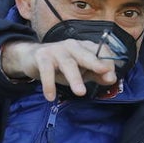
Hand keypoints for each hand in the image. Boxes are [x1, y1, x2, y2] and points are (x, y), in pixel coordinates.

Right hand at [1, 38, 117, 99]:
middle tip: (105, 73)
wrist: (31, 57)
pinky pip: (46, 71)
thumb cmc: (61, 65)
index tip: (111, 78)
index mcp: (84, 47)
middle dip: (95, 63)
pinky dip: (49, 84)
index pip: (100, 50)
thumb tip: (112, 79)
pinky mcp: (42, 57)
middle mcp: (72, 46)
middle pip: (85, 55)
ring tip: (80, 93)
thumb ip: (97, 74)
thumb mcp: (81, 70)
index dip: (108, 62)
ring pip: (68, 63)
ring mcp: (56, 50)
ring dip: (74, 78)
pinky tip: (50, 97)